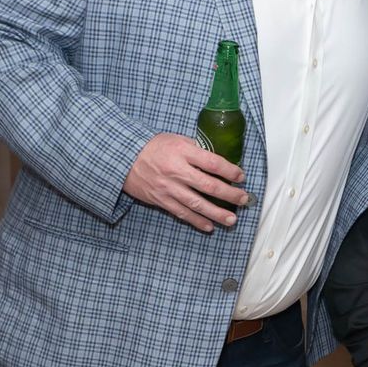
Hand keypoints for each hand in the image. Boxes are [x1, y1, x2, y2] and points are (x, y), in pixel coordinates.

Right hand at [124, 133, 247, 231]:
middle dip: (230, 195)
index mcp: (183, 152)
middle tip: (244, 200)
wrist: (123, 158)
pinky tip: (209, 227)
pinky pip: (182, 213)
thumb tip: (218, 160)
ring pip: (197, 204)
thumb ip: (196, 149)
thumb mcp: (176, 139)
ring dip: (217, 213)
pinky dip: (196, 221)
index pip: (213, 163)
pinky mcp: (161, 200)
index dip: (230, 171)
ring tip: (231, 220)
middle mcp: (177, 171)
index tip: (241, 176)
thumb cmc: (153, 147)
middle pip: (209, 186)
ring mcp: (169, 188)